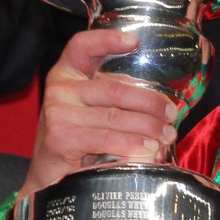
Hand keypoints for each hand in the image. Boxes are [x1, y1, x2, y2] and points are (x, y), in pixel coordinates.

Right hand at [24, 29, 178, 194]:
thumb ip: (116, 99)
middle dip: (150, 103)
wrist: (48, 179)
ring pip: (115, 116)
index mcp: (66, 74)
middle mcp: (59, 88)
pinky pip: (106, 138)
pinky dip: (131, 144)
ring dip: (148, 128)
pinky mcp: (60, 137)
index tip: (134, 41)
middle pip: (114, 88)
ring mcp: (57, 112)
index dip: (107, 40)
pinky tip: (147, 150)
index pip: (82, 47)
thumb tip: (161, 105)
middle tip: (171, 116)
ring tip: (166, 137)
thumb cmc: (76, 143)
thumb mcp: (93, 111)